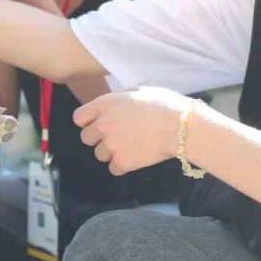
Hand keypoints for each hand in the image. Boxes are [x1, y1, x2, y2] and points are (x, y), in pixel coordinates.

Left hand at [74, 87, 200, 175]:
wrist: (181, 126)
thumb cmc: (164, 105)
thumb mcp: (137, 91)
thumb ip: (117, 99)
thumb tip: (110, 104)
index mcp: (105, 104)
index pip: (79, 117)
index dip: (88, 121)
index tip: (97, 123)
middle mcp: (103, 125)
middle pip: (86, 138)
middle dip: (98, 138)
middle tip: (117, 136)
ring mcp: (111, 145)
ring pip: (99, 155)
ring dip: (111, 152)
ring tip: (131, 145)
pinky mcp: (122, 162)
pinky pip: (113, 168)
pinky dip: (123, 166)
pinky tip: (136, 156)